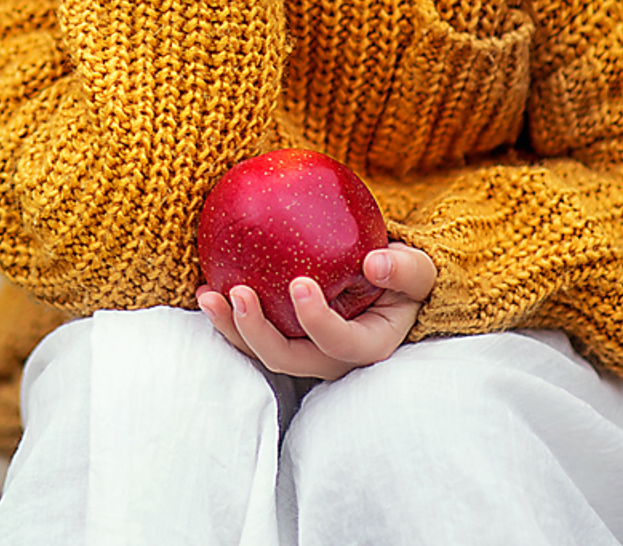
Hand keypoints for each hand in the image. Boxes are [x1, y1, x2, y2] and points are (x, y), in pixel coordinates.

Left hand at [195, 243, 436, 379]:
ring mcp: (302, 350)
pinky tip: (205, 286)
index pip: (339, 343)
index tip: (300, 284)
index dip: (317, 321)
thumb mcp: (418, 268)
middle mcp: (330, 358)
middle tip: (238, 293)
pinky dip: (226, 315)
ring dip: (230, 328)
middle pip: (288, 358)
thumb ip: (404, 268)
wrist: (385, 281)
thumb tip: (376, 263)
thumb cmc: (401, 274)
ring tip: (207, 295)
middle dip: (257, 333)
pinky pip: (250, 331)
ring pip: (261, 351)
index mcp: (367, 346)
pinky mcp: (281, 335)